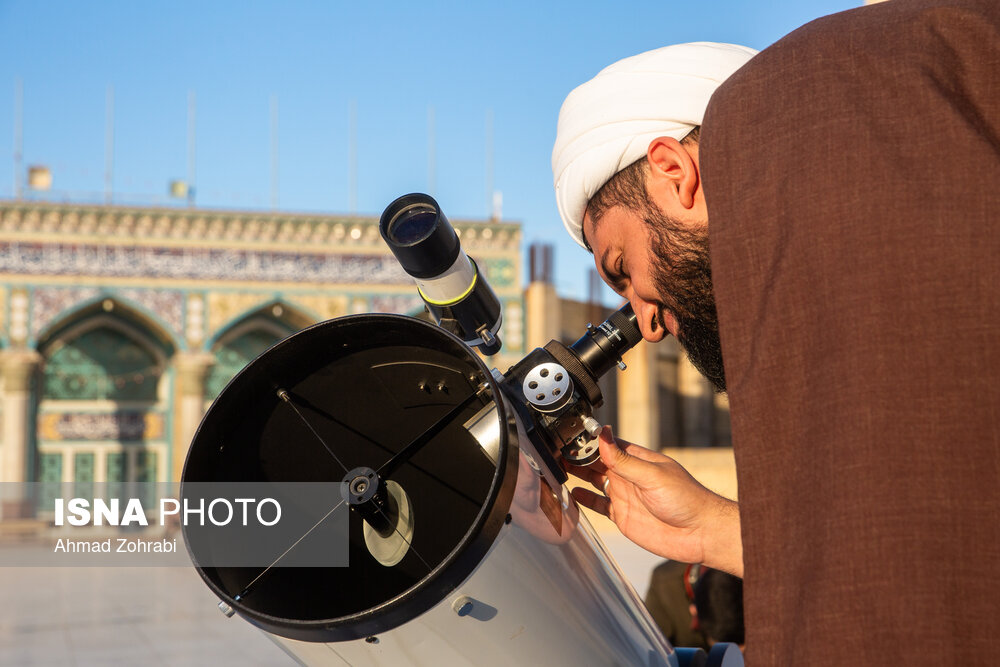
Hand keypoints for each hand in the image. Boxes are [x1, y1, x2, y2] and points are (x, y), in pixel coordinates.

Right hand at [570, 426, 742, 576]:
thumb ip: (623, 460)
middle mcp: (628, 475)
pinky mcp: (622, 516)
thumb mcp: (651, 475)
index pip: (608, 445)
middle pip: (596, 462)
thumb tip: (605, 434)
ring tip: (557, 468)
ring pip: (594, 481)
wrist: (699, 534)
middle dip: (577, 456)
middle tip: (554, 451)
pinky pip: (598, 505)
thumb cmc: (686, 499)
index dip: (588, 441)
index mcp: (637, 460)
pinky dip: (584, 499)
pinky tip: (572, 493)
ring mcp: (624, 495)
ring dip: (577, 475)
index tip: (568, 435)